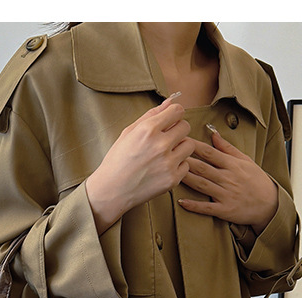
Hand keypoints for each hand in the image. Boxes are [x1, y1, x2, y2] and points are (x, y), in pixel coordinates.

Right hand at [86, 98, 195, 233]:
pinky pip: (186, 165)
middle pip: (186, 126)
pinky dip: (178, 166)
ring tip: (166, 154)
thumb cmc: (117, 161)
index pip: (177, 110)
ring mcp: (168, 163)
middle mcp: (160, 145)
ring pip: (190, 145)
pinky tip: (163, 168)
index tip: (170, 121)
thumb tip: (170, 101)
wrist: (111, 191)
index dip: (174, 114)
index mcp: (148, 130)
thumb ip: (150, 115)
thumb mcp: (128, 133)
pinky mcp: (172, 179)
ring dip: (180, 147)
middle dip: (177, 130)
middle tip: (166, 139)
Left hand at [178, 130, 277, 234]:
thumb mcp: (245, 160)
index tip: (179, 140)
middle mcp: (228, 178)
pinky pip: (206, 207)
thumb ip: (227, 148)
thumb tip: (213, 133)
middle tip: (169, 155)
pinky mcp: (225, 210)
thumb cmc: (256, 181)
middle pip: (203, 167)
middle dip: (185, 160)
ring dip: (186, 179)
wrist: (270, 204)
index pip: (209, 152)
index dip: (193, 146)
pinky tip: (181, 201)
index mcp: (232, 164)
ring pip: (202, 185)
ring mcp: (226, 194)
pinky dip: (194, 205)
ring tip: (171, 173)